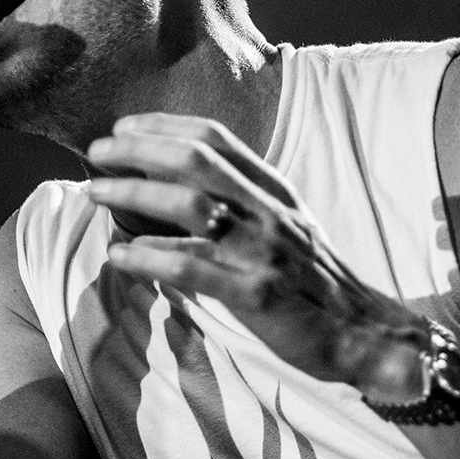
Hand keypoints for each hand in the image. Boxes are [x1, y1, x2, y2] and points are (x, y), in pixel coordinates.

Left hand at [85, 113, 428, 400]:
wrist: (365, 332)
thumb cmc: (316, 282)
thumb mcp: (288, 226)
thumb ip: (245, 203)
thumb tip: (181, 187)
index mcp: (275, 191)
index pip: (216, 139)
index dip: (164, 126)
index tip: (124, 126)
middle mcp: (270, 211)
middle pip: (195, 161)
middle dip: (139, 149)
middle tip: (97, 152)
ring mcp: (264, 251)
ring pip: (189, 205)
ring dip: (134, 193)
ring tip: (94, 193)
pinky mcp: (257, 293)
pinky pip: (193, 268)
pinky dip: (149, 258)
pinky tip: (118, 257)